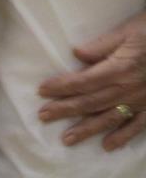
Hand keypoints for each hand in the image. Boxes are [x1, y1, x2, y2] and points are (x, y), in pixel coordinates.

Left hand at [38, 11, 145, 149]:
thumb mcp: (126, 32)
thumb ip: (101, 45)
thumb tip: (77, 53)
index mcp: (118, 69)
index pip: (83, 81)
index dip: (61, 87)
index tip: (42, 91)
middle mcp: (127, 89)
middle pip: (90, 102)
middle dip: (65, 110)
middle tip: (44, 116)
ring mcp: (141, 101)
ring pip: (109, 118)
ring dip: (87, 129)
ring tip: (67, 138)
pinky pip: (136, 126)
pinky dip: (121, 136)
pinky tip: (107, 145)